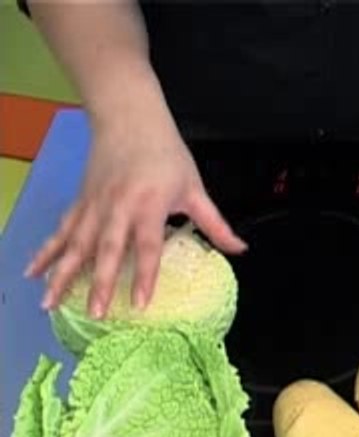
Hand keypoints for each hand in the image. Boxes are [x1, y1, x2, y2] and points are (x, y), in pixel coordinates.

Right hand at [25, 118, 246, 318]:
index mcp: (148, 205)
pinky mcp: (80, 203)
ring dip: (62, 275)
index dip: (144, 275)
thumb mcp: (195, 188)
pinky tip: (33, 273)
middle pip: (107, 251)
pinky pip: (61, 232)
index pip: (148, 246)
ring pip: (75, 245)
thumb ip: (215, 224)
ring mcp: (94, 206)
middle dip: (100, 283)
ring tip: (49, 303)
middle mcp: (117, 208)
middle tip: (96, 313)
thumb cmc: (165, 152)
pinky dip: (46, 252)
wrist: (128, 116)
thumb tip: (240, 249)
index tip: (141, 303)